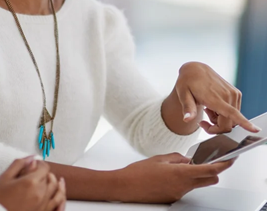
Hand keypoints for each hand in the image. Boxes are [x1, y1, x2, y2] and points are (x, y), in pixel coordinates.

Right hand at [0, 157, 65, 210]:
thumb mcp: (5, 177)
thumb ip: (19, 164)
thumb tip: (33, 157)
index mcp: (31, 182)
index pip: (44, 168)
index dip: (40, 164)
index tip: (34, 164)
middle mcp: (40, 194)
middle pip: (50, 179)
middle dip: (45, 174)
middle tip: (38, 173)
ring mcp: (42, 207)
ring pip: (57, 192)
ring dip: (56, 184)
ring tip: (55, 180)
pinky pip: (57, 207)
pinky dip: (61, 200)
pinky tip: (60, 196)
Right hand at [115, 153, 233, 202]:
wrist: (125, 187)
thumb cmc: (138, 172)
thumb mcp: (159, 158)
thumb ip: (177, 158)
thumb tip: (187, 159)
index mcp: (180, 173)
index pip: (209, 170)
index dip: (222, 165)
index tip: (229, 159)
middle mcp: (183, 186)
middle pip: (209, 180)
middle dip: (213, 171)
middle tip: (211, 160)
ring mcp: (179, 194)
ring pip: (197, 184)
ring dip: (198, 175)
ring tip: (186, 164)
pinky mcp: (173, 198)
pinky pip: (186, 188)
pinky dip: (185, 180)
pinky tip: (173, 173)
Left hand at [175, 62, 259, 133]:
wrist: (195, 69)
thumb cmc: (187, 82)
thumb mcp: (182, 94)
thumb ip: (187, 108)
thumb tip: (187, 119)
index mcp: (214, 97)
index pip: (232, 113)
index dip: (244, 123)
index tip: (254, 130)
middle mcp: (227, 95)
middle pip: (229, 124)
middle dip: (216, 127)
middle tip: (203, 121)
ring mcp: (233, 94)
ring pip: (232, 119)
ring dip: (220, 120)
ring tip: (207, 109)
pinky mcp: (236, 93)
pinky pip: (234, 112)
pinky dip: (224, 114)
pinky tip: (213, 105)